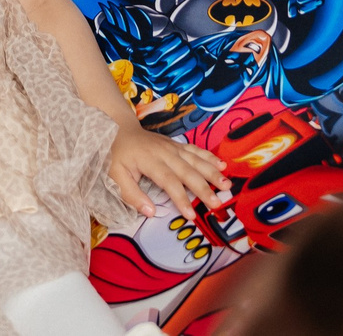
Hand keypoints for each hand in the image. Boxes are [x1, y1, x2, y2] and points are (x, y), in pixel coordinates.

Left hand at [107, 120, 229, 217]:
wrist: (119, 127)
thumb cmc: (116, 154)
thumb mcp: (115, 175)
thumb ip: (131, 194)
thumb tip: (151, 212)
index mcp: (149, 160)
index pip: (169, 182)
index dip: (181, 198)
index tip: (192, 215)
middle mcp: (164, 152)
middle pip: (187, 171)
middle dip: (204, 188)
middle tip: (218, 203)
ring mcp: (172, 147)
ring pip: (196, 160)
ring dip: (212, 172)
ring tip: (227, 184)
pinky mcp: (176, 144)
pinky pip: (195, 150)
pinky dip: (209, 157)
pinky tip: (222, 165)